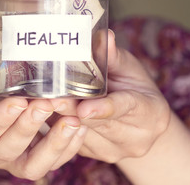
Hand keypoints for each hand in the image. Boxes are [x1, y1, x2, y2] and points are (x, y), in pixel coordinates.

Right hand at [0, 46, 87, 179]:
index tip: (18, 101)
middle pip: (7, 150)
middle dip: (29, 128)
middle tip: (46, 103)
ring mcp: (7, 158)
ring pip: (32, 166)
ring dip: (54, 145)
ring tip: (71, 121)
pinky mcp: (26, 156)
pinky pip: (48, 162)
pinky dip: (66, 149)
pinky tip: (78, 128)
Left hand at [54, 30, 170, 162]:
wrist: (139, 122)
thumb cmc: (133, 87)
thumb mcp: (129, 68)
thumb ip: (114, 56)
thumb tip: (103, 35)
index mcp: (150, 113)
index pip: (127, 109)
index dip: (105, 108)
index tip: (84, 108)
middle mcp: (135, 138)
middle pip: (98, 124)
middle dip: (71, 110)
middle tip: (49, 98)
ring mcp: (114, 151)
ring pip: (81, 135)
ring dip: (59, 119)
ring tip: (38, 103)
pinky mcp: (94, 154)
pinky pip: (71, 142)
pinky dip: (56, 126)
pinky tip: (41, 112)